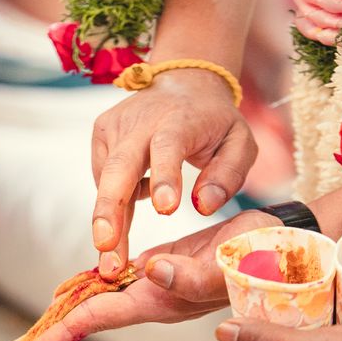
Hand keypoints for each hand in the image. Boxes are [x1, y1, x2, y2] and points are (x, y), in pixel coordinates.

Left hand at [25, 209, 280, 340]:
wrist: (282, 250)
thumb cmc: (260, 257)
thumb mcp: (230, 263)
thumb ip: (192, 273)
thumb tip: (150, 272)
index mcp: (163, 300)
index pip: (103, 316)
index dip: (66, 331)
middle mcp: (153, 299)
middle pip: (91, 317)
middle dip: (51, 333)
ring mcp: (155, 288)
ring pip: (99, 303)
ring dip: (64, 315)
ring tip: (28, 332)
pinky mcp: (160, 272)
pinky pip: (115, 286)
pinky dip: (88, 291)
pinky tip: (70, 294)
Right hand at [91, 69, 257, 278]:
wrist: (183, 80)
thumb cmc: (214, 120)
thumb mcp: (240, 142)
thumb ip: (229, 174)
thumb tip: (203, 206)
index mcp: (179, 121)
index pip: (168, 147)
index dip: (165, 177)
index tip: (166, 209)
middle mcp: (140, 122)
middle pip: (119, 168)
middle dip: (109, 212)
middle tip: (106, 250)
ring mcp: (115, 127)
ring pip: (106, 182)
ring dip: (107, 223)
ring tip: (110, 260)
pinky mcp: (101, 134)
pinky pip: (105, 178)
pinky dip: (117, 199)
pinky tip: (143, 194)